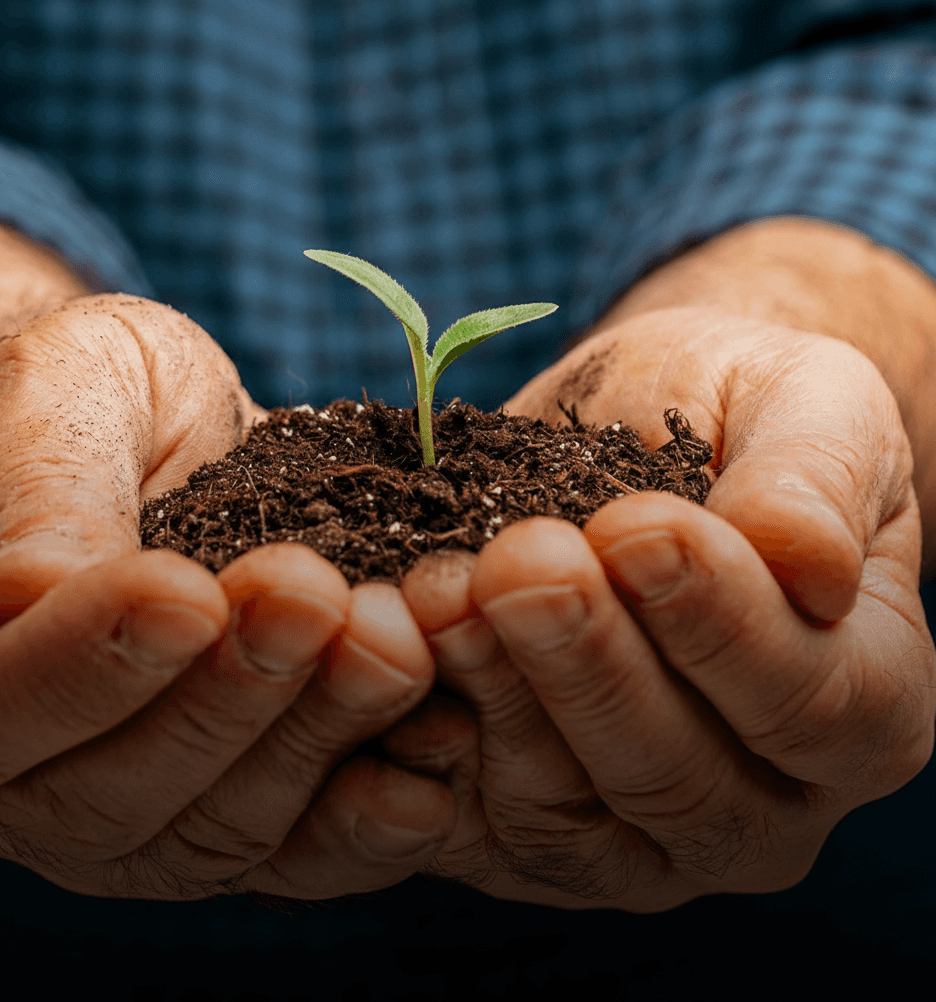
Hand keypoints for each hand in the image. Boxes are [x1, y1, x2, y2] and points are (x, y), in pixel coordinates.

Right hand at [0, 294, 469, 899]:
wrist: (176, 441)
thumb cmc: (96, 400)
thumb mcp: (56, 393)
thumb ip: (39, 491)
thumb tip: (16, 603)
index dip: (88, 660)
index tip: (186, 592)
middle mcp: (20, 776)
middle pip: (110, 794)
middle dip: (228, 699)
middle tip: (316, 601)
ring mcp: (134, 812)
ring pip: (216, 833)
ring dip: (315, 744)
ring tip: (394, 647)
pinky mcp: (238, 813)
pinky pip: (296, 857)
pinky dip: (367, 826)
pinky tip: (430, 776)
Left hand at [392, 309, 935, 909]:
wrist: (644, 437)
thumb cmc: (738, 417)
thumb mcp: (808, 407)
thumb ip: (816, 482)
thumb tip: (807, 566)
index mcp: (861, 707)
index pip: (807, 699)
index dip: (717, 621)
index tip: (636, 528)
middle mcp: (756, 804)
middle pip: (672, 775)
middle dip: (586, 663)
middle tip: (519, 561)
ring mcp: (634, 840)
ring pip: (558, 811)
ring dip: (491, 696)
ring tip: (441, 589)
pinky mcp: (520, 835)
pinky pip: (461, 825)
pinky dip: (414, 756)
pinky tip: (387, 662)